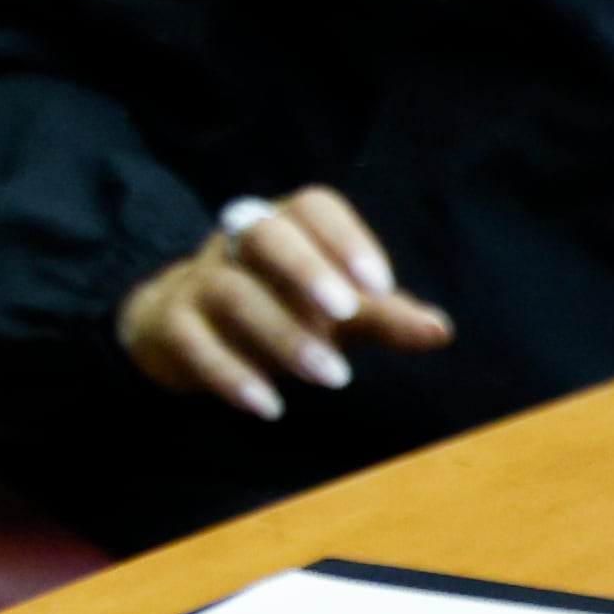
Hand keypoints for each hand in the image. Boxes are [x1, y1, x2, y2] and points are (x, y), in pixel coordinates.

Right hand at [113, 187, 452, 419]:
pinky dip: (231, 374)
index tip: (380, 284)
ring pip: (232, 291)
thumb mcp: (338, 312)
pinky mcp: (173, 325)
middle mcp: (237, 243)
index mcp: (284, 224)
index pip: (313, 207)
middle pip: (265, 234)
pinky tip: (270, 407)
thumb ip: (385, 317)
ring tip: (332, 377)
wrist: (183, 329)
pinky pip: (193, 341)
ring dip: (283, 335)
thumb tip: (440, 331)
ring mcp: (199, 280)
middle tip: (347, 315)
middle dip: (306, 270)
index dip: (346, 238)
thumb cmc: (279, 308)